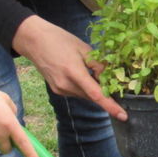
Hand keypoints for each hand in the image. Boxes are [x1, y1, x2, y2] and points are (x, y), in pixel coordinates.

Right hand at [12, 15, 126, 121]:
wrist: (34, 41)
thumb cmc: (60, 40)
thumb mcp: (83, 48)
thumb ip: (98, 64)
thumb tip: (109, 78)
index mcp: (74, 72)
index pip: (96, 95)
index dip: (111, 106)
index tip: (123, 116)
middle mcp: (66, 85)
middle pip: (92, 97)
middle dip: (105, 93)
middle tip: (114, 83)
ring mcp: (60, 90)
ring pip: (85, 96)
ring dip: (94, 89)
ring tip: (93, 72)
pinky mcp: (57, 90)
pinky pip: (77, 93)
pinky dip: (84, 88)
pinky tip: (82, 74)